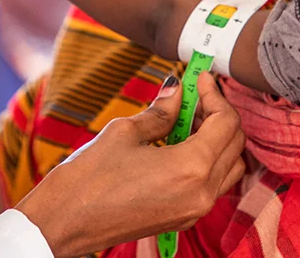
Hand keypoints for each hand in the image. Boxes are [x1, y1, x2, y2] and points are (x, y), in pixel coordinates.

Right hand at [15, 72, 246, 257]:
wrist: (65, 221)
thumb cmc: (89, 177)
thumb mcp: (125, 133)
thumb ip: (160, 111)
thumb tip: (177, 90)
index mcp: (191, 168)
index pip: (226, 122)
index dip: (215, 94)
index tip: (201, 77)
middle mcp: (202, 193)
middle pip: (235, 144)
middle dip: (219, 114)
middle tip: (196, 94)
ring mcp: (194, 210)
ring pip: (229, 167)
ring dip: (217, 139)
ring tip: (187, 119)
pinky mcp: (183, 218)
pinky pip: (212, 185)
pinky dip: (207, 160)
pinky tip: (179, 143)